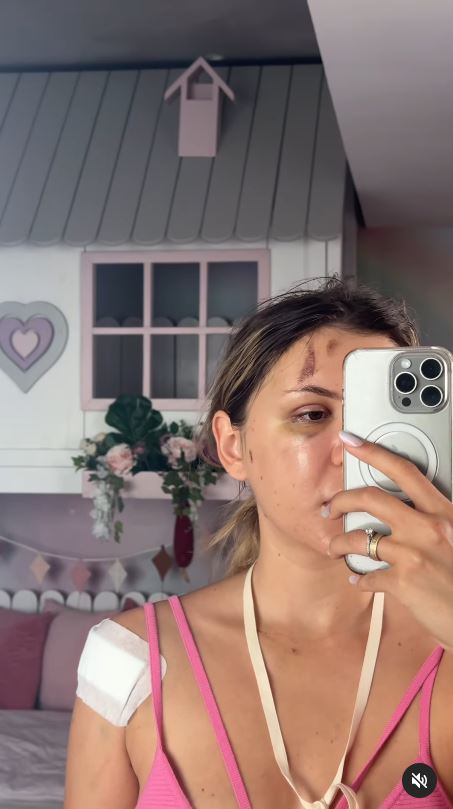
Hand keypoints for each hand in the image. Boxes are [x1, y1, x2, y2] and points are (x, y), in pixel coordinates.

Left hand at [324, 431, 452, 653]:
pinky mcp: (403, 583)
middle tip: (330, 507)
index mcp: (443, 512)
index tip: (350, 442)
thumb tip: (415, 513)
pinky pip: (369, 576)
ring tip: (335, 548)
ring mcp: (413, 554)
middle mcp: (427, 527)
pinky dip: (361, 579)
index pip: (404, 471)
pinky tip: (360, 581)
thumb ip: (437, 522)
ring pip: (359, 538)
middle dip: (342, 499)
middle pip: (371, 497)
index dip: (373, 452)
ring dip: (340, 542)